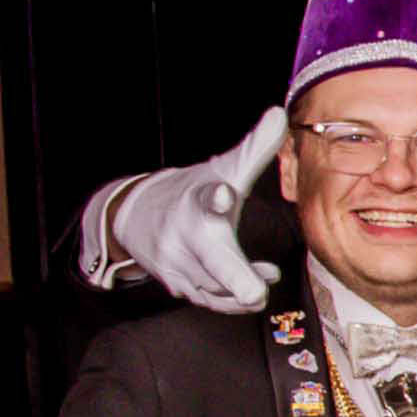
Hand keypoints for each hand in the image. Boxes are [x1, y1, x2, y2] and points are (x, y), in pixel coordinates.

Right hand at [89, 107, 284, 309]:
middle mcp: (185, 234)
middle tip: (254, 293)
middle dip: (234, 279)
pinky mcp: (177, 285)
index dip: (216, 197)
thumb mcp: (225, 169)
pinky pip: (212, 301)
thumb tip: (279, 114)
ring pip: (220, 289)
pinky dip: (235, 300)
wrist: (137, 214)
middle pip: (213, 262)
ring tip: (267, 276)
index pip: (206, 198)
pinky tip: (256, 285)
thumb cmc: (194, 192)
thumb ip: (256, 149)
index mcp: (200, 201)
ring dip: (247, 288)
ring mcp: (178, 263)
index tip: (223, 192)